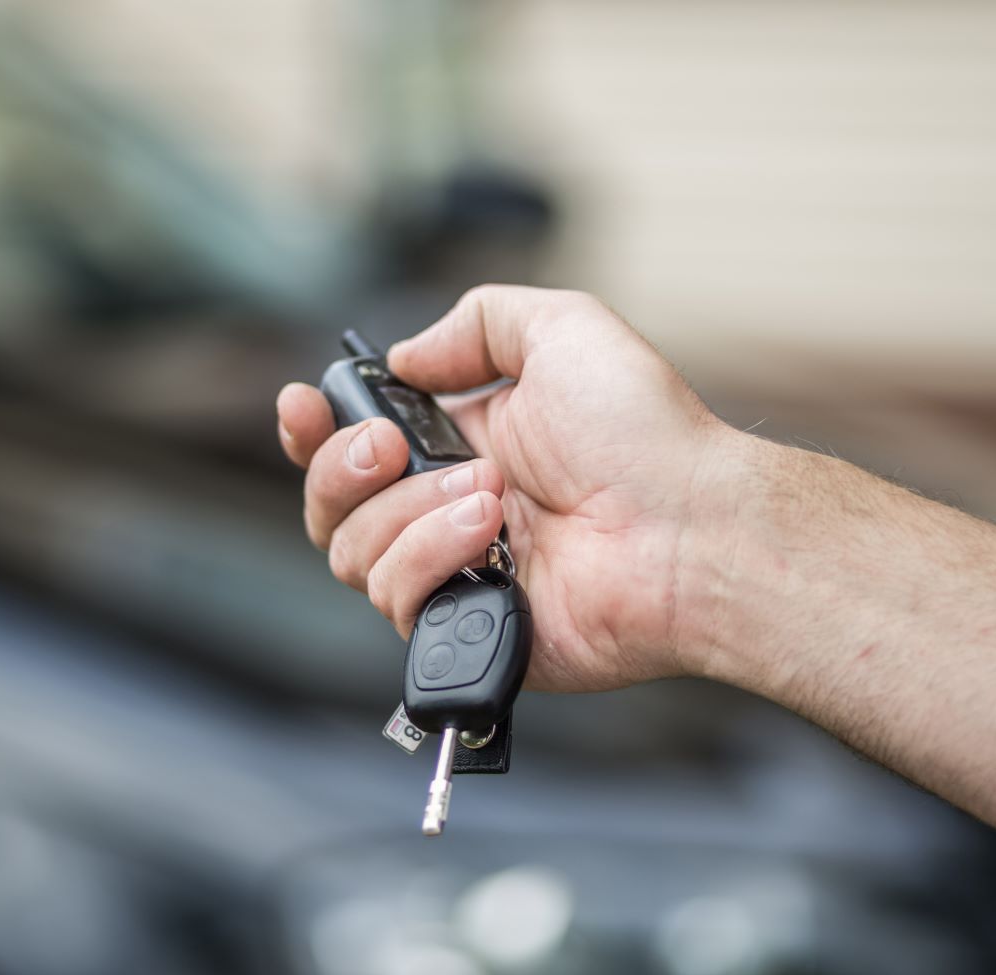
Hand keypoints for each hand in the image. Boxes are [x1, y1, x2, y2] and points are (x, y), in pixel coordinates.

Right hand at [277, 285, 730, 691]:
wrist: (691, 528)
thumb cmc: (646, 434)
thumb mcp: (563, 330)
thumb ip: (478, 323)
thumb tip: (408, 359)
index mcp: (466, 445)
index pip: (357, 447)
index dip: (315, 432)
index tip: (304, 406)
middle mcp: (452, 513)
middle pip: (332, 508)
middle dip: (344, 468)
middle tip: (395, 447)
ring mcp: (461, 574)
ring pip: (356, 557)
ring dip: (410, 515)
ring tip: (490, 496)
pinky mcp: (473, 630)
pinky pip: (399, 605)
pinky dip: (430, 562)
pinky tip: (490, 540)